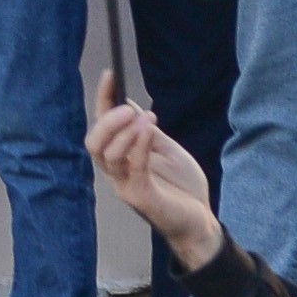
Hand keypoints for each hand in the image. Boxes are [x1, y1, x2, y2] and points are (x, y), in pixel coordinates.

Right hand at [89, 76, 227, 267]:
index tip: (110, 75)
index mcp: (121, 157)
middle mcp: (117, 171)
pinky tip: (148, 130)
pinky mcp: (140, 196)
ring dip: (123, 132)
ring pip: (107, 156)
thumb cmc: (183, 188)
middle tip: (127, 107)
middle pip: (94, 143)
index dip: (103, 100)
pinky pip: (133, 168)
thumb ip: (146, 131)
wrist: (201, 221)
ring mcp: (126, 185)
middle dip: (106, 121)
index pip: (102, 126)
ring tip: (145, 118)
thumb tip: (128, 104)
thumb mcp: (167, 149)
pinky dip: (139, 146)